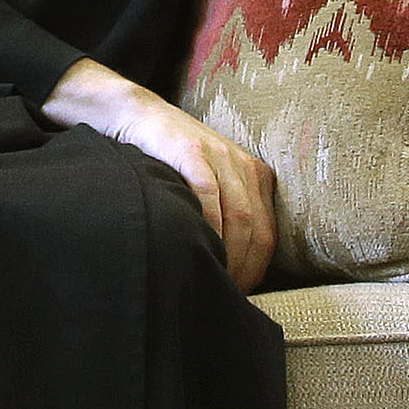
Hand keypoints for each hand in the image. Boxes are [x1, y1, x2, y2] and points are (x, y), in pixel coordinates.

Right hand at [41, 58, 277, 291]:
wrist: (141, 116)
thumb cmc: (173, 162)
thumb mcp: (210, 183)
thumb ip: (225, 214)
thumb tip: (230, 269)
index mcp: (256, 176)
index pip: (268, 234)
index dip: (257, 269)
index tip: (240, 293)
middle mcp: (245, 166)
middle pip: (257, 229)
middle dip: (244, 268)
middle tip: (225, 293)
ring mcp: (221, 156)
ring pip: (239, 215)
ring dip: (228, 253)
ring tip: (213, 277)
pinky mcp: (193, 150)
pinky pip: (209, 193)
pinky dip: (208, 225)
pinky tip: (197, 245)